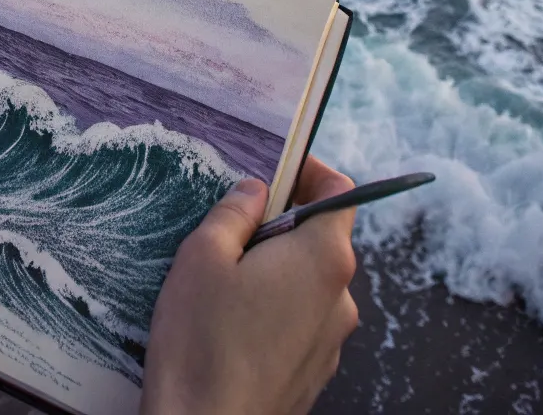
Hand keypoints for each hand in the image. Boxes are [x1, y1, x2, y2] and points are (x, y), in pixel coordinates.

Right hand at [141, 156, 358, 414]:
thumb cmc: (201, 342)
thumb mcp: (203, 255)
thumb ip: (235, 212)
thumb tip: (255, 191)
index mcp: (323, 258)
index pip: (340, 192)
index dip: (309, 171)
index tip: (274, 168)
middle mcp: (341, 298)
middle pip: (322, 237)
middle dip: (281, 222)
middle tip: (231, 224)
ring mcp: (331, 341)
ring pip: (308, 282)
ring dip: (275, 268)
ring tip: (222, 278)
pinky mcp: (313, 373)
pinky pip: (300, 321)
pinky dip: (274, 308)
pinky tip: (230, 322)